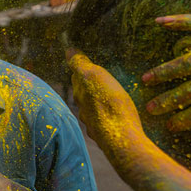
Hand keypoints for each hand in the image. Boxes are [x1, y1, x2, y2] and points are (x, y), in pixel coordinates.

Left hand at [66, 48, 147, 163]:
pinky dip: (111, 118)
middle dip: (90, 88)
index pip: (77, 78)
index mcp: (80, 95)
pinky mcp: (110, 136)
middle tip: (100, 79)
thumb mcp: (93, 76)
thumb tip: (68, 51)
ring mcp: (96, 126)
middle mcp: (84, 111)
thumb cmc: (109, 105)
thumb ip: (80, 65)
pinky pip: (108, 124)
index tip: (86, 65)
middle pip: (85, 95)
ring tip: (111, 97)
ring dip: (101, 103)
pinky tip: (118, 117)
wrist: (122, 139)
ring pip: (95, 111)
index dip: (82, 71)